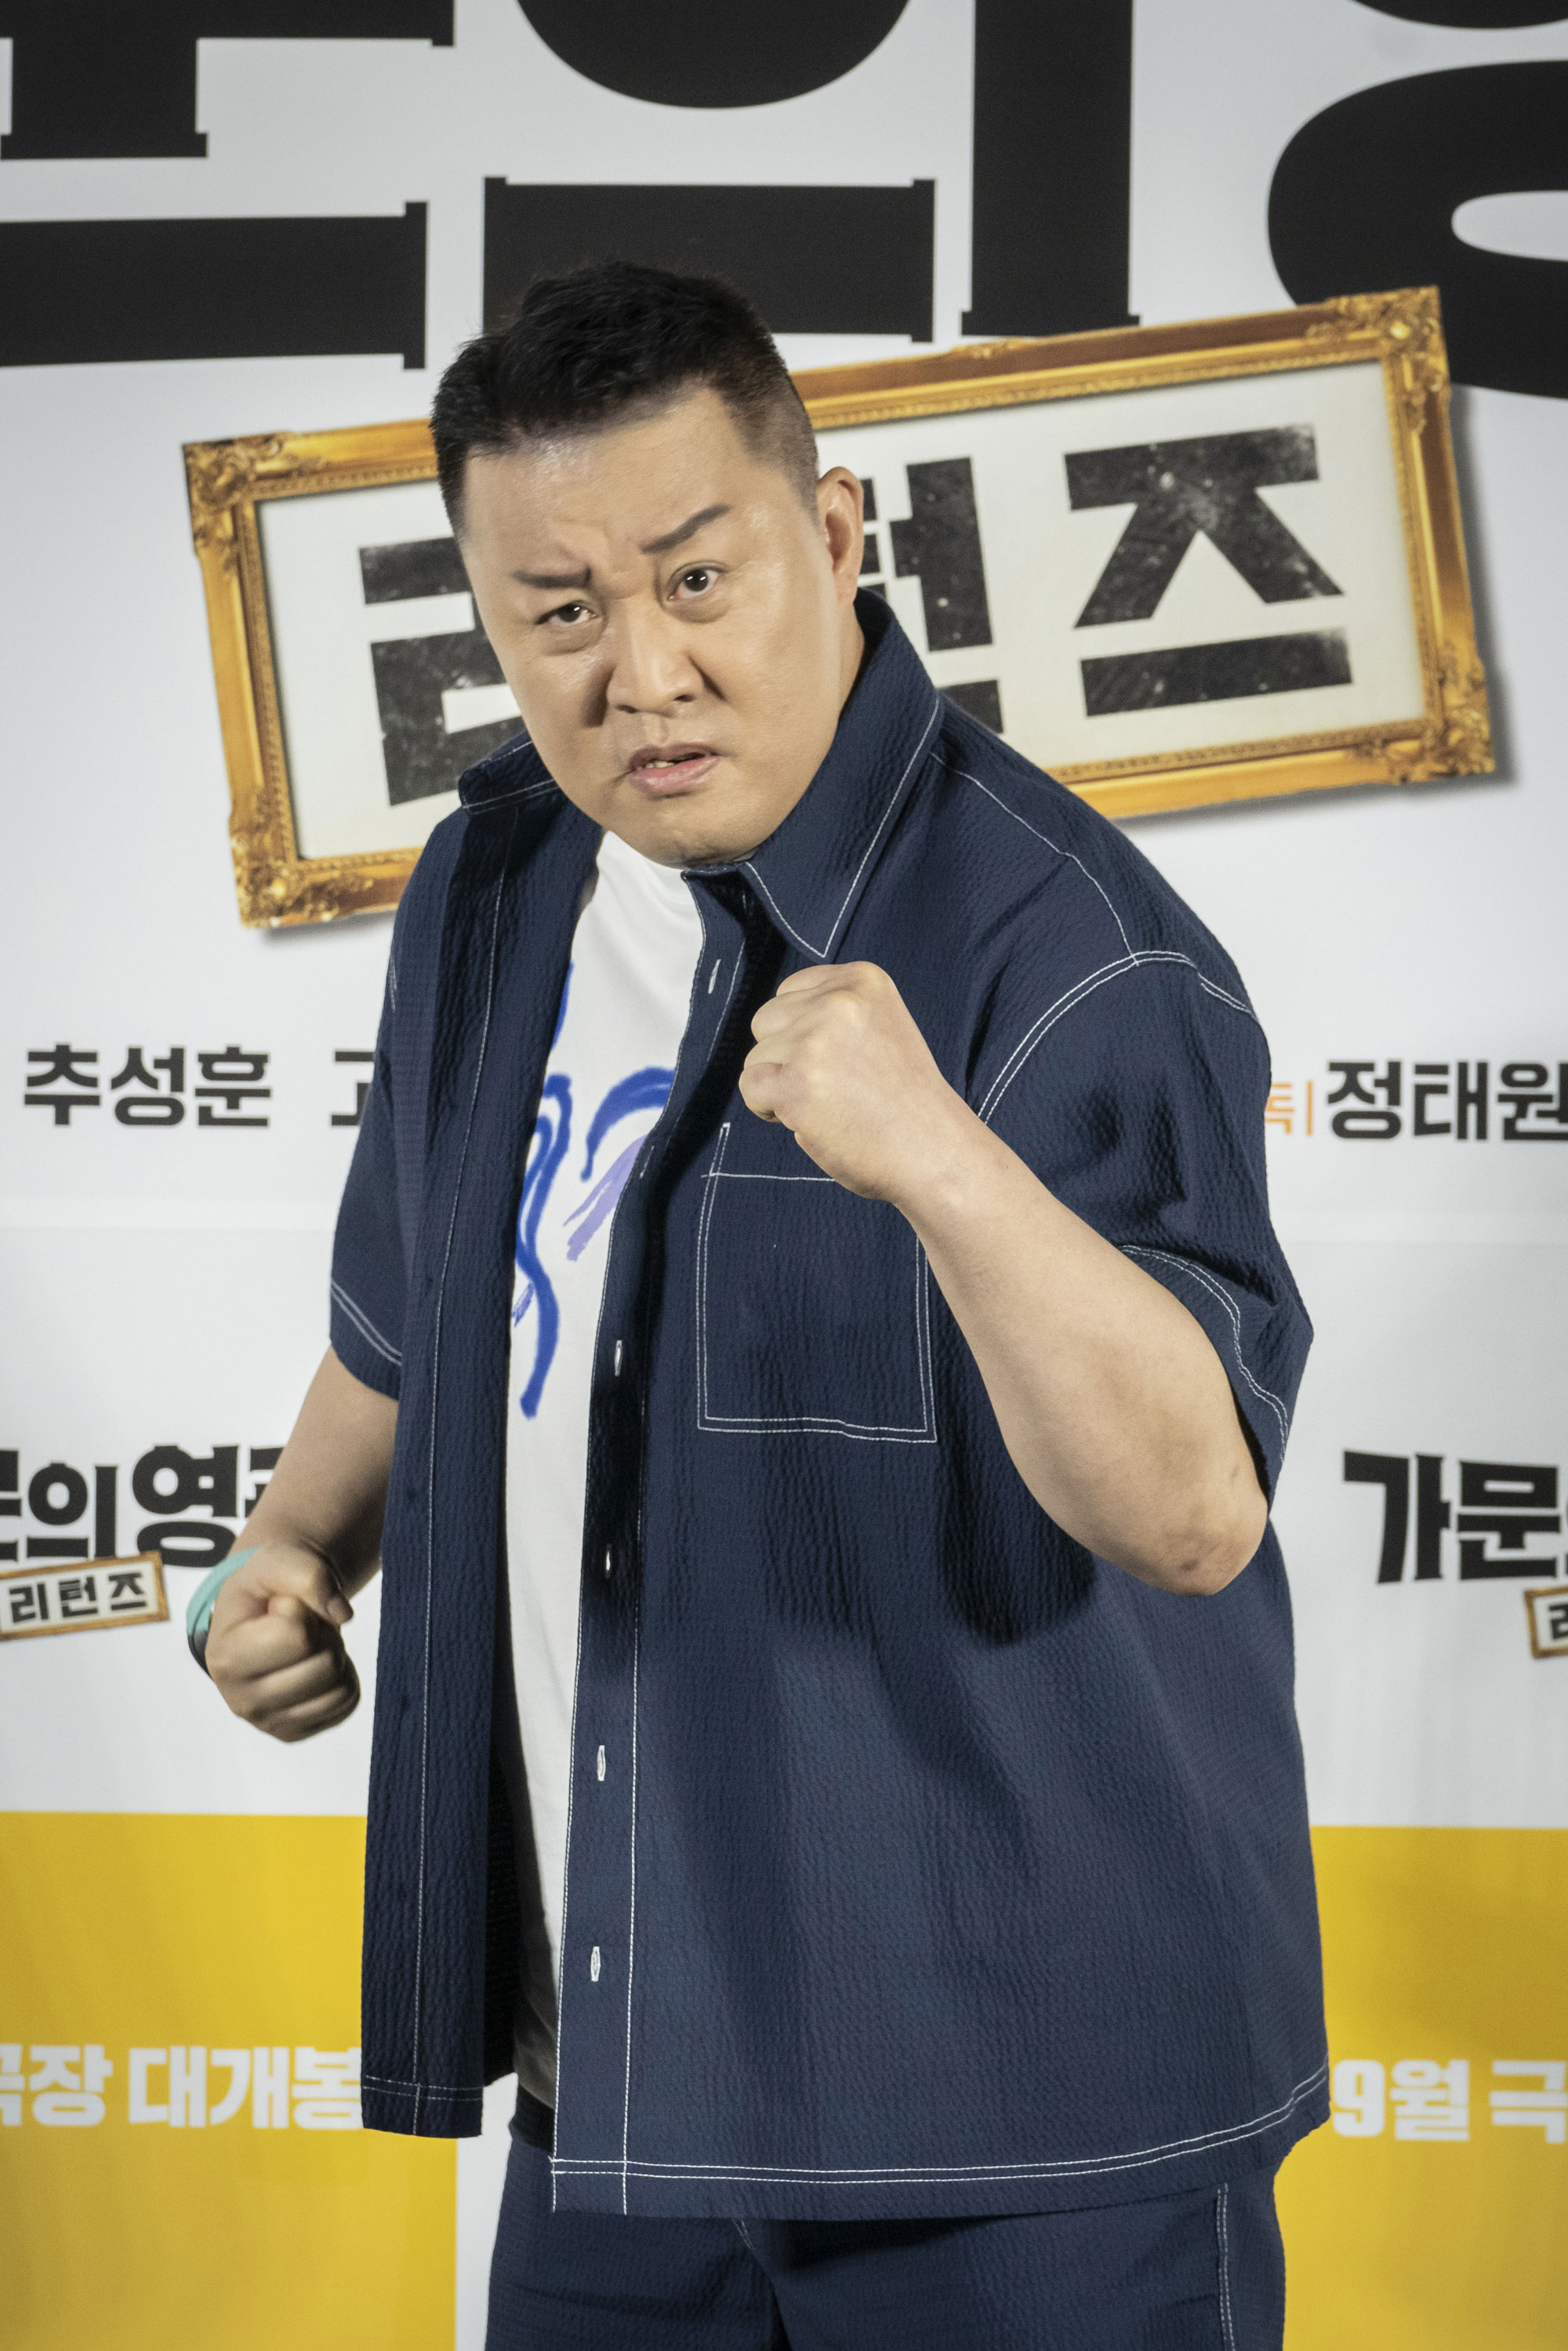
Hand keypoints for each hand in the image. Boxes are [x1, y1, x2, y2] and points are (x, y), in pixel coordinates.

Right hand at [205, 1542, 360, 1743]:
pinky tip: (314, 1663)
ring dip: (334, 1654)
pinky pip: (346, 1704)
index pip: (299, 1636)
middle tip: (303, 1624)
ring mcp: (268, 1723)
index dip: (302, 1610)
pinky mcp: (295, 1732)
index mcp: (225, 1659)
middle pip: (325, 1665)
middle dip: (324, 1634)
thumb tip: (342, 1614)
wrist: (260, 1612)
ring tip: (307, 1643)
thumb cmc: (263, 1589)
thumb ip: (308, 1575)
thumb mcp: (275, 1561)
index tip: (281, 1606)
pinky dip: (342, 1678)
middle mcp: (241, 1701)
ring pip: (339, 1689)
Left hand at [738, 962, 969, 1199]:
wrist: (934, 1151)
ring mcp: (815, 1041)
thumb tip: (774, 1026)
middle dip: (785, 1055)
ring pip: (756, 1056)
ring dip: (780, 1084)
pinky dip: (769, 1109)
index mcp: (862, 979)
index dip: (802, 1031)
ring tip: (829, 1105)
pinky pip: (750, 1087)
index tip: (840, 1060)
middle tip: (833, 1087)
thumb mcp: (880, 1026)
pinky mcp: (795, 1083)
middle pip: (765, 1019)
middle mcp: (838, 1001)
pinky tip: (811, 1120)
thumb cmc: (905, 1100)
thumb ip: (835, 1013)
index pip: (790, 992)